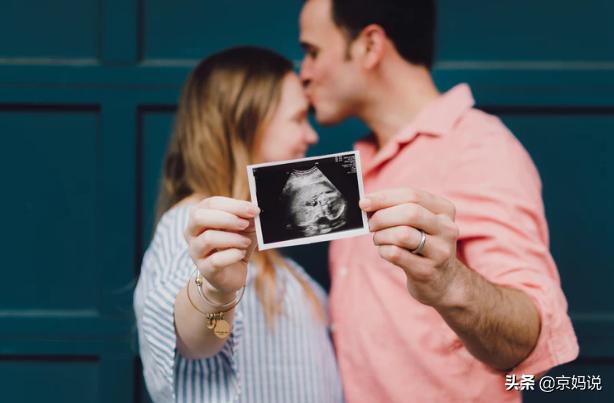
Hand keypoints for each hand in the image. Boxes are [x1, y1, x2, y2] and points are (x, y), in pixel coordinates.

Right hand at [184, 196, 259, 301]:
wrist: (232, 273)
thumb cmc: (236, 244)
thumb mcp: (244, 227)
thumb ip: (247, 217)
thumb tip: (254, 209)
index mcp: (200, 216)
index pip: (211, 203)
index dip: (234, 205)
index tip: (253, 210)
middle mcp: (192, 232)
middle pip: (200, 217)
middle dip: (227, 218)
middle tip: (245, 224)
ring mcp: (195, 251)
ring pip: (208, 238)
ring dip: (232, 238)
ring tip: (246, 242)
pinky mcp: (204, 269)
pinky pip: (215, 260)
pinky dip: (232, 255)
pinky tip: (241, 254)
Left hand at [360, 188, 460, 306]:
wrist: (442, 280)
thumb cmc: (422, 244)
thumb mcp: (419, 223)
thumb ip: (398, 208)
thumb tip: (367, 202)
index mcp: (445, 210)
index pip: (412, 195)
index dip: (384, 197)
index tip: (364, 202)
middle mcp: (447, 229)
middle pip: (410, 213)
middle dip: (382, 217)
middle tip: (370, 224)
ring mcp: (440, 251)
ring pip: (403, 234)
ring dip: (381, 235)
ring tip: (379, 239)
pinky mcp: (427, 270)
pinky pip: (396, 254)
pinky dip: (383, 250)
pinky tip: (384, 251)